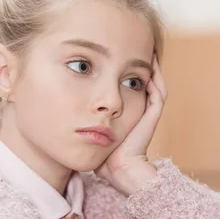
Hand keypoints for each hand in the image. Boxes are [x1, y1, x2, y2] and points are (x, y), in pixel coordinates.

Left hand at [95, 54, 166, 194]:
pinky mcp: (152, 113)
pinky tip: (149, 63)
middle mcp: (138, 110)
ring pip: (153, 82)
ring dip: (148, 66)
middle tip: (131, 47)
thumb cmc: (102, 156)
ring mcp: (147, 111)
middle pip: (140, 81)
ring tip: (144, 48)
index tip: (111, 57)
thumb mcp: (90, 133)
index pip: (126, 86)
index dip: (122, 71)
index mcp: (126, 114)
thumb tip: (61, 110)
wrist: (119, 171)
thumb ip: (83, 121)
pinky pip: (158, 90)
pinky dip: (155, 76)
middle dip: (136, 64)